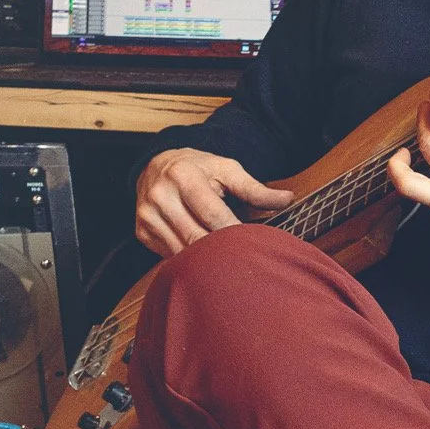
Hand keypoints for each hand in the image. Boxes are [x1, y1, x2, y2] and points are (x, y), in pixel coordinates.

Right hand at [134, 148, 294, 255]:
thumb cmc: (198, 168)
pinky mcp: (141, 232)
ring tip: (228, 263)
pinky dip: (190, 260)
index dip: (236, 234)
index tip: (255, 247)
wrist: (157, 165)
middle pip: (197, 238)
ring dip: (207, 261)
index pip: (214, 216)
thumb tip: (288, 199)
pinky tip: (204, 259)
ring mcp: (147, 216)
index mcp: (183, 177)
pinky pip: (170, 255)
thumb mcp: (227, 170)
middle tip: (245, 261)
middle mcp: (160, 196)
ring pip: (183, 252)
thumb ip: (255, 188)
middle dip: (223, 252)